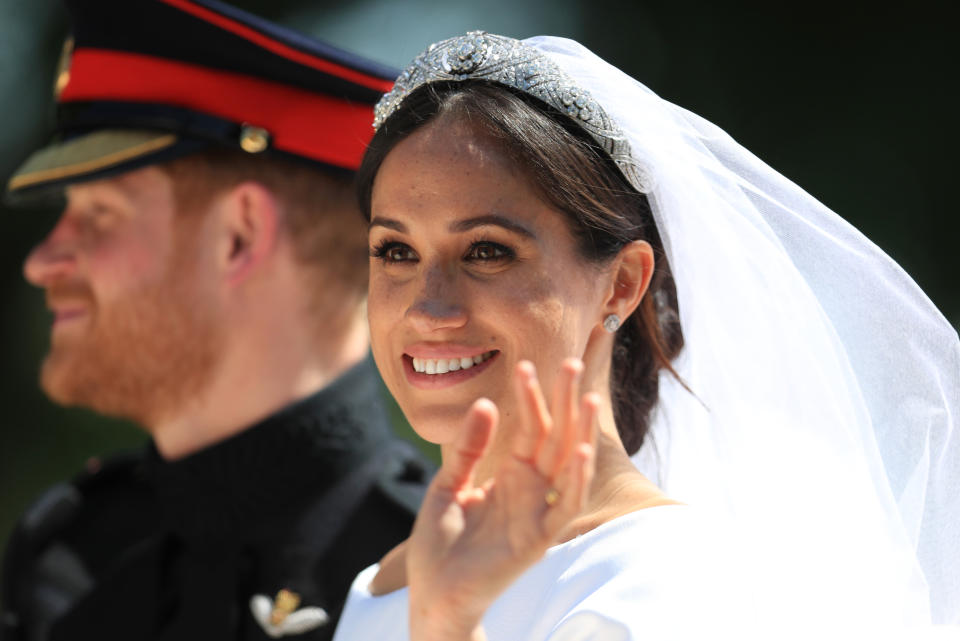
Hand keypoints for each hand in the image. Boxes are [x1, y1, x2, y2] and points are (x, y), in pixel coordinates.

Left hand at [407, 359, 599, 640]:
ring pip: (568, 466)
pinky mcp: (538, 539)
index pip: (529, 429)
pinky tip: (579, 450)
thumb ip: (468, 448)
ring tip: (585, 396)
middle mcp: (530, 491)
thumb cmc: (441, 544)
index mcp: (511, 476)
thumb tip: (485, 401)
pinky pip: (563, 506)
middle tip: (570, 361)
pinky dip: (574, 480)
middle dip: (563, 402)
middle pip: (555, 438)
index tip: (526, 365)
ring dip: (579, 432)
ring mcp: (537, 514)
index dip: (530, 398)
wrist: (432, 594)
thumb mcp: (447, 484)